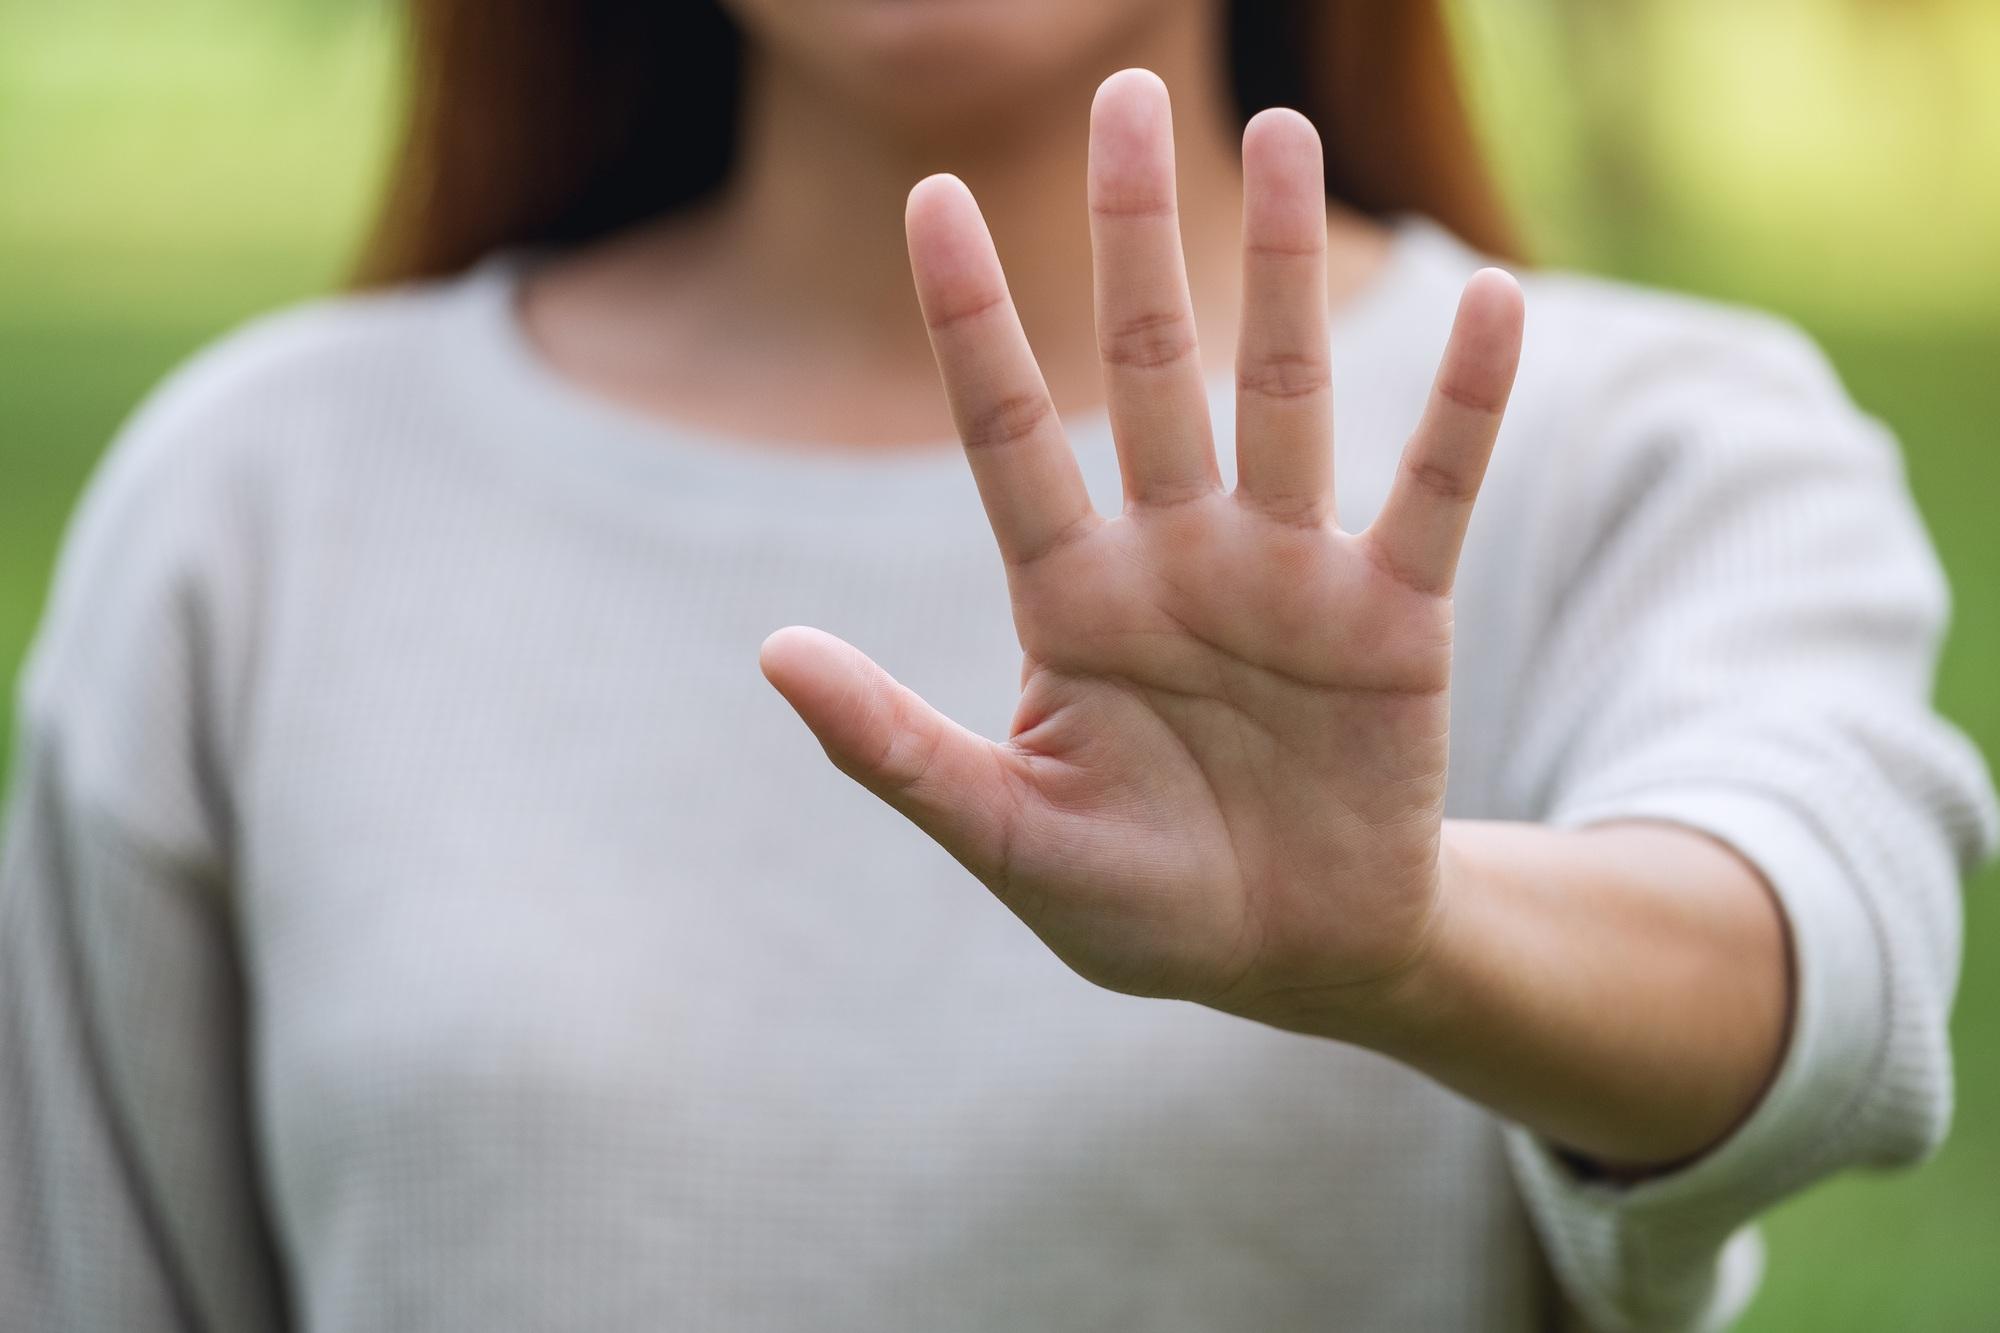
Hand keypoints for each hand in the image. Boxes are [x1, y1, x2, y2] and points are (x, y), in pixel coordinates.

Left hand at [761, 69, 1522, 1028]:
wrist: (1291, 958)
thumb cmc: (1140, 902)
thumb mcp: (1009, 837)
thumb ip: (899, 751)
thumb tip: (774, 654)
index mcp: (1072, 600)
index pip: (1009, 432)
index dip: (973, 319)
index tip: (931, 197)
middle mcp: (1178, 556)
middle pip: (1153, 367)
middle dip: (1133, 239)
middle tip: (1126, 98)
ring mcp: (1290, 574)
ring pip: (1285, 393)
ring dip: (1288, 271)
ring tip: (1286, 137)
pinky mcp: (1397, 617)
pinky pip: (1434, 490)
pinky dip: (1464, 406)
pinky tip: (1491, 300)